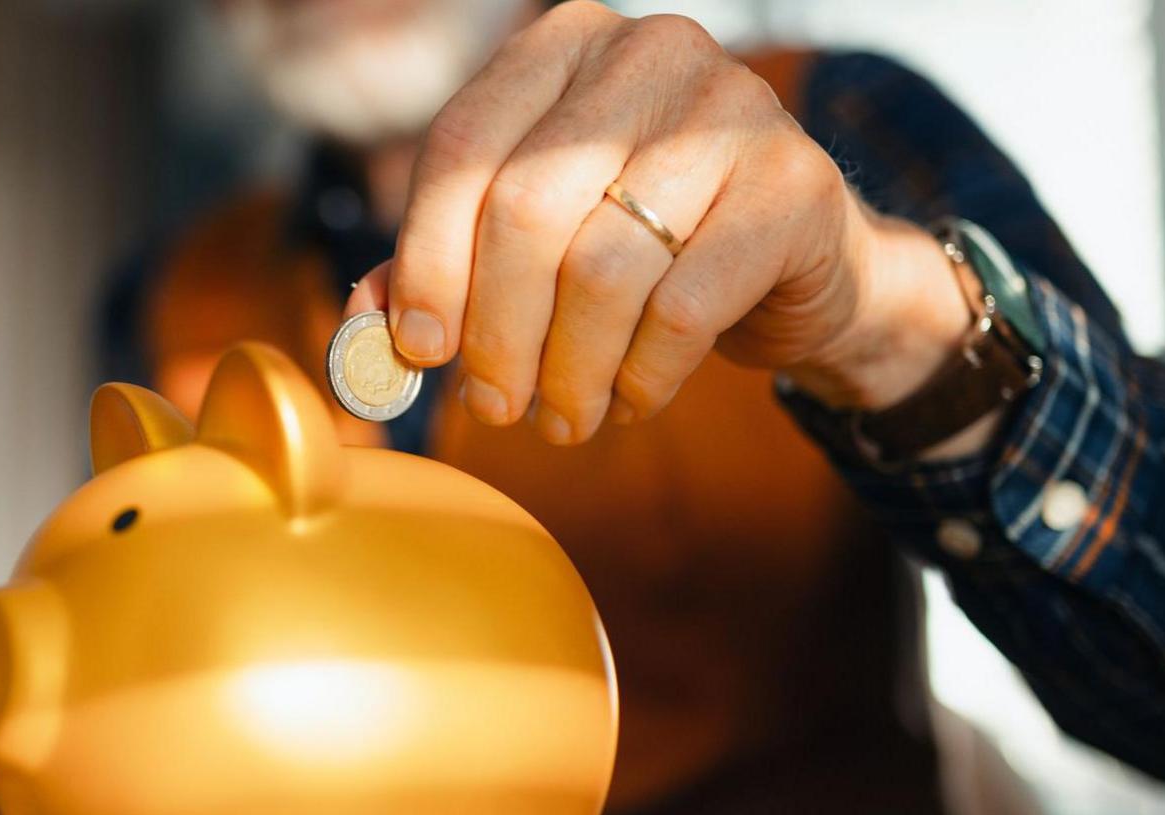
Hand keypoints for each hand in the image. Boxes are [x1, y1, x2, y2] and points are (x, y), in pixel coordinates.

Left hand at [352, 1, 970, 444]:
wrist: (800, 262)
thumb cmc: (646, 246)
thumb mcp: (535, 242)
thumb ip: (443, 267)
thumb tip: (364, 326)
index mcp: (562, 46)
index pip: (463, 148)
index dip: (427, 259)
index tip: (419, 347)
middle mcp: (647, 54)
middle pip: (526, 209)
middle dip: (497, 332)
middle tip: (494, 408)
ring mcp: (732, 110)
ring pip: (604, 267)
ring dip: (568, 371)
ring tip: (561, 418)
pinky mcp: (792, 186)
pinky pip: (684, 308)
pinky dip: (642, 376)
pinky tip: (630, 399)